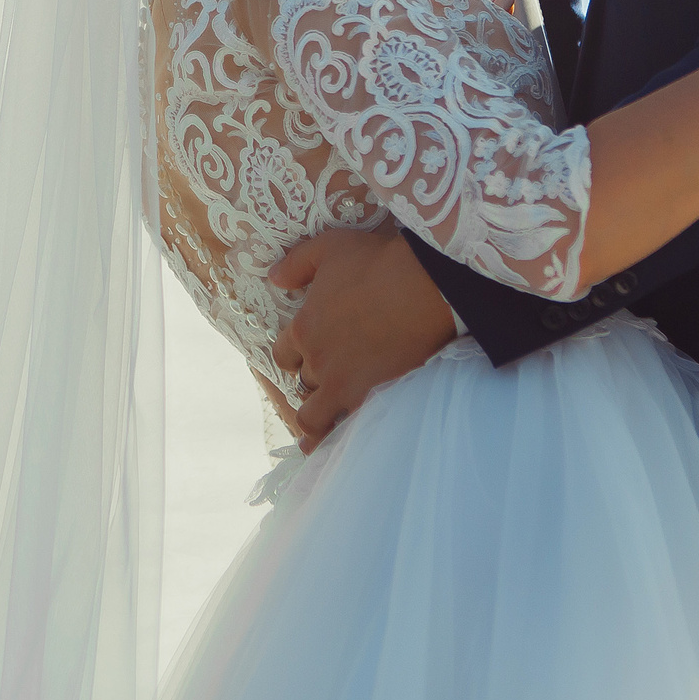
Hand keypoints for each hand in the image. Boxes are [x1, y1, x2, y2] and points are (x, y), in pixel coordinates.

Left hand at [267, 225, 457, 450]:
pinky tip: (338, 451)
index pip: (284, 354)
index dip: (293, 357)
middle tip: (330, 383)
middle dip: (313, 383)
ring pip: (314, 416)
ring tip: (317, 436)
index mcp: (303, 327)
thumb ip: (297, 264)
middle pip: (304, 383)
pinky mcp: (370, 400)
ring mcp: (342, 384)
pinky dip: (337, 442)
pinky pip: (344, 430)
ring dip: (315, 421)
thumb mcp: (329, 248)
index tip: (304, 358)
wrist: (423, 287)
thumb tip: (274, 279)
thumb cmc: (378, 263)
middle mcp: (317, 361)